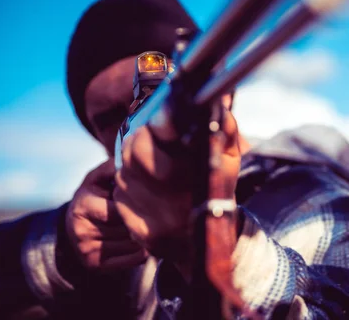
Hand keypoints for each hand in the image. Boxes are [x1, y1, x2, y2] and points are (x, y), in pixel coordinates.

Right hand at [65, 159, 147, 271]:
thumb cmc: (93, 196)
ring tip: (150, 225)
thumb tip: (130, 161)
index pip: (117, 209)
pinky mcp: (96, 266)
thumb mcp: (96, 178)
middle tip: (157, 212)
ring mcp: (88, 251)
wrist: (73, 228)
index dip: (134, 204)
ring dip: (145, 235)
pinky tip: (144, 240)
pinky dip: (143, 250)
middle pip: (126, 228)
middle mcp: (82, 231)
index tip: (146, 199)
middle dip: (141, 219)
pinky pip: (132, 260)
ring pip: (132, 244)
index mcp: (83, 206)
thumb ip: (111, 167)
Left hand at [113, 104, 240, 262]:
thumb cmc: (216, 195)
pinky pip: (120, 195)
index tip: (162, 115)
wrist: (206, 246)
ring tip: (153, 165)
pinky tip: (147, 187)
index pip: (163, 139)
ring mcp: (151, 219)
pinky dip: (130, 186)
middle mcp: (172, 202)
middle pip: (135, 153)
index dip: (160, 124)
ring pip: (124, 172)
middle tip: (152, 138)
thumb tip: (217, 102)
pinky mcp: (136, 229)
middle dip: (141, 140)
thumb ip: (223, 128)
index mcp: (196, 180)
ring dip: (134, 164)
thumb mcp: (228, 161)